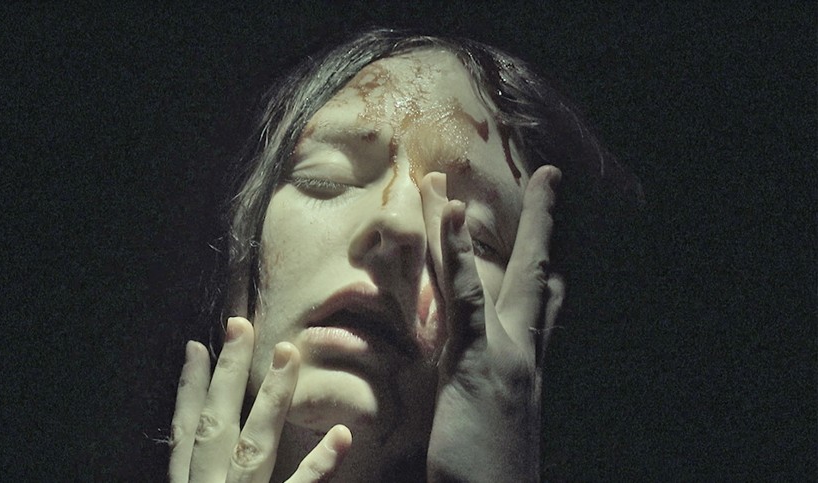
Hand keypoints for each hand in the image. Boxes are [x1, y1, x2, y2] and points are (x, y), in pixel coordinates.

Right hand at [168, 317, 351, 481]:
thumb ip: (205, 476)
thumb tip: (216, 445)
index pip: (185, 434)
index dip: (189, 389)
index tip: (196, 346)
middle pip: (214, 426)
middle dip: (227, 373)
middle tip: (241, 324)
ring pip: (253, 445)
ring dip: (271, 397)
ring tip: (288, 354)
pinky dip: (319, 465)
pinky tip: (341, 435)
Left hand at [422, 166, 564, 481]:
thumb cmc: (487, 470)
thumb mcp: (492, 420)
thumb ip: (488, 384)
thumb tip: (481, 372)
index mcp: (522, 364)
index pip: (541, 305)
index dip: (548, 267)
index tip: (552, 240)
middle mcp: (522, 351)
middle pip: (532, 271)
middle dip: (541, 222)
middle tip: (549, 177)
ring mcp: (507, 352)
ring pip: (488, 269)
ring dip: (466, 221)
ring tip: (448, 178)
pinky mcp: (485, 360)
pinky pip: (467, 294)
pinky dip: (456, 251)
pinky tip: (448, 213)